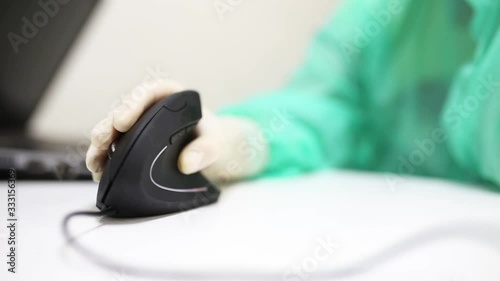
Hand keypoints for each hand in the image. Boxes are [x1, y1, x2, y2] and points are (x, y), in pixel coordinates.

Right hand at [86, 80, 267, 184]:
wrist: (211, 151)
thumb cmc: (214, 139)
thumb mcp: (216, 143)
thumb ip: (206, 150)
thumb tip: (187, 163)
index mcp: (171, 96)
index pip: (149, 93)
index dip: (131, 104)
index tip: (122, 121)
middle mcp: (151, 107)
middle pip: (124, 111)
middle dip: (109, 125)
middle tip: (101, 140)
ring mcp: (140, 125)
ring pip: (114, 130)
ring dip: (101, 145)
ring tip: (94, 161)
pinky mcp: (134, 142)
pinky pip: (115, 147)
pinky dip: (105, 157)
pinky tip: (99, 170)